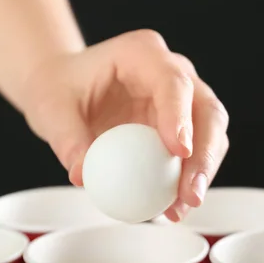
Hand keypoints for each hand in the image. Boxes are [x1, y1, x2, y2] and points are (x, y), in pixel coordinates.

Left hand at [21, 29, 229, 221]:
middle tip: (190, 193)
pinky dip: (191, 181)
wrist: (69, 91)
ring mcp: (185, 100)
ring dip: (203, 174)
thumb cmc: (61, 88)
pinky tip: (173, 206)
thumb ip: (67, 139)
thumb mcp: (50, 108)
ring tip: (180, 208)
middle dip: (204, 155)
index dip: (181, 116)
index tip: (179, 151)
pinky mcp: (187, 127)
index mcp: (144, 54)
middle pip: (207, 110)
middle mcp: (174, 73)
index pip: (173, 82)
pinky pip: (199, 154)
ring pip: (213, 134)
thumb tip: (83, 175)